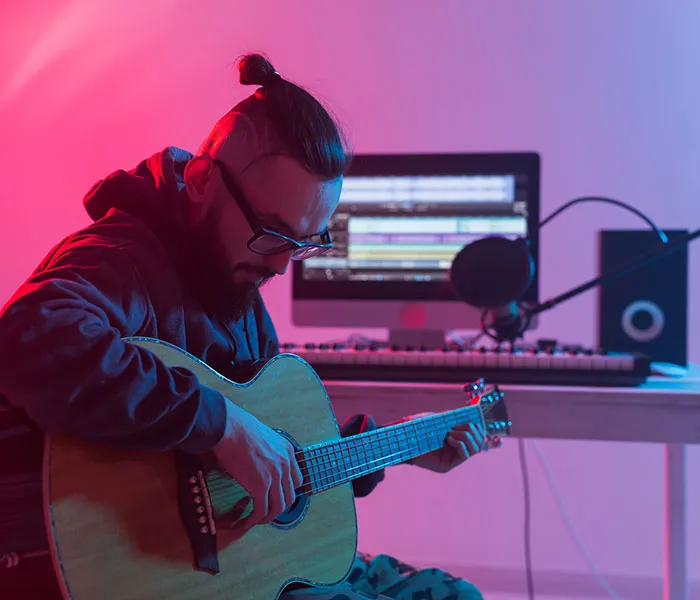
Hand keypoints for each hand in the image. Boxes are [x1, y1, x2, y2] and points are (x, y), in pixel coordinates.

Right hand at [213, 399, 302, 530]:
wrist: (229, 427)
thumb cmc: (239, 428)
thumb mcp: (264, 437)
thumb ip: (268, 452)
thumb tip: (259, 464)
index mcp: (288, 451)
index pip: (297, 480)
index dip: (286, 492)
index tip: (277, 497)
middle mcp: (285, 464)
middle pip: (290, 496)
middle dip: (278, 507)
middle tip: (266, 512)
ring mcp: (274, 476)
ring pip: (278, 507)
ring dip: (267, 517)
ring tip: (256, 520)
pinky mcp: (260, 485)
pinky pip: (261, 509)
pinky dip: (255, 519)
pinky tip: (247, 520)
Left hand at [405, 412, 497, 472]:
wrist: (402, 443)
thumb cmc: (416, 430)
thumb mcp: (435, 420)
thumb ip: (449, 419)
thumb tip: (465, 414)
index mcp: (456, 440)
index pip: (477, 435)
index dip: (479, 428)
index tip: (473, 420)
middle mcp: (457, 451)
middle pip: (479, 441)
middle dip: (471, 430)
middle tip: (455, 427)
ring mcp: (453, 459)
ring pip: (475, 448)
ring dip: (466, 437)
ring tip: (450, 433)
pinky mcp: (447, 466)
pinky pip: (465, 454)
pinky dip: (460, 444)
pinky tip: (448, 439)